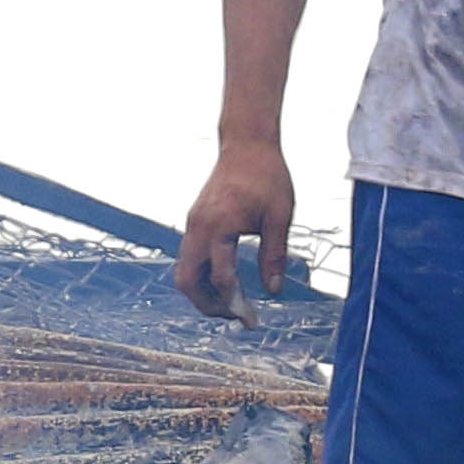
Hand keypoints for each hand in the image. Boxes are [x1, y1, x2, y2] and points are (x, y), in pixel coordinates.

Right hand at [178, 138, 299, 322]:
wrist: (247, 143)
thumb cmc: (267, 176)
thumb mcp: (279, 216)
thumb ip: (274, 255)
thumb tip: (273, 291)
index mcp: (220, 226)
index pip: (221, 278)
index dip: (235, 304)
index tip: (251, 320)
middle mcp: (199, 228)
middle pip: (187, 281)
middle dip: (207, 305)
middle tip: (234, 316)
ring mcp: (193, 224)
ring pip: (184, 271)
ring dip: (202, 292)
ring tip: (230, 303)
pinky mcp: (195, 221)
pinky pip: (190, 257)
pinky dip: (202, 275)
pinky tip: (225, 281)